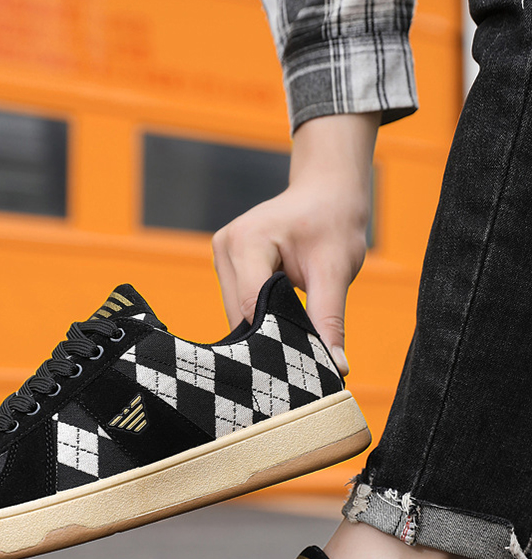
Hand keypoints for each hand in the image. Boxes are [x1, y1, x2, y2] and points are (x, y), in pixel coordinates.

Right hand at [212, 113, 378, 375]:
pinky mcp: (226, 264)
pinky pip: (238, 304)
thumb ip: (329, 320)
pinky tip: (282, 319)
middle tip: (301, 359)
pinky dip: (261, 317)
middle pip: (240, 313)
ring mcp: (222, 254)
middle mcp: (226, 245)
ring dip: (264, 326)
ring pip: (236, 313)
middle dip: (269, 335)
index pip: (250, 305)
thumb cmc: (333, 223)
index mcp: (248, 240)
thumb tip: (335, 366)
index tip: (299, 365)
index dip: (274, 337)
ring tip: (294, 336)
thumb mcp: (337, 272)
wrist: (327, 192)